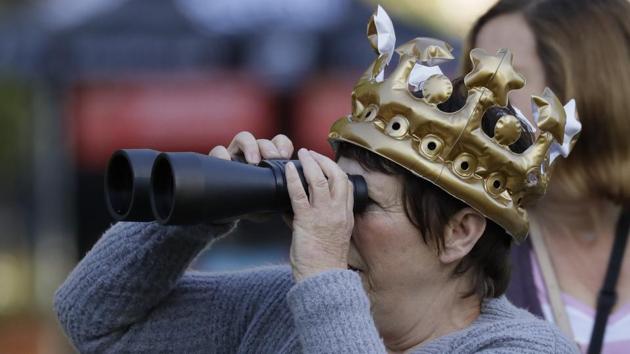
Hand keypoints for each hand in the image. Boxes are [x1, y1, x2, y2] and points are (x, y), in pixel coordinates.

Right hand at [209, 131, 293, 222]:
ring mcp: (235, 155)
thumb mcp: (271, 201)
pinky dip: (223, 154)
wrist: (230, 215)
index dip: (283, 145)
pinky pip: (218, 151)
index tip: (285, 156)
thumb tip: (294, 195)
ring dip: (250, 146)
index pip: (278, 142)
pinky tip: (228, 163)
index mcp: (268, 159)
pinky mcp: (218, 162)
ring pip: (243, 138)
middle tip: (272, 158)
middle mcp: (252, 154)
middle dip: (268, 147)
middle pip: (262, 141)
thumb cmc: (254, 205)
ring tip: (253, 161)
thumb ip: (282, 195)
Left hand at [286, 148, 353, 281]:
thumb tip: (295, 212)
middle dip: (325, 161)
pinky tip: (288, 170)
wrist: (322, 280)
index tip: (326, 164)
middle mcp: (338, 213)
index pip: (347, 186)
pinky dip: (293, 178)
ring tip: (302, 154)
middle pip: (337, 177)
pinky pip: (299, 194)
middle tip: (312, 155)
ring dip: (310, 163)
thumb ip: (319, 222)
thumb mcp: (330, 239)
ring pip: (320, 180)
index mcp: (346, 217)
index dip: (337, 171)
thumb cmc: (324, 264)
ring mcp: (323, 215)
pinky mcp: (307, 220)